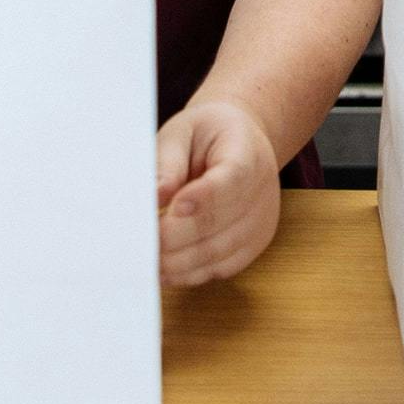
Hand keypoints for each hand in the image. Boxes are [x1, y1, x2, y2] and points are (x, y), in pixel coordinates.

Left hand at [154, 97, 281, 286]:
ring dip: (179, 262)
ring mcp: (261, 220)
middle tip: (141, 241)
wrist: (242, 141)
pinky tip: (166, 269)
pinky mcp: (254, 244)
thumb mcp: (184, 131)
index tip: (173, 208)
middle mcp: (261, 189)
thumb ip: (169, 162)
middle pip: (219, 221)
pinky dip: (192, 273)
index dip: (203, 197)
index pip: (232, 178)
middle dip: (176, 236)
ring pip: (219, 251)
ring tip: (147, 259)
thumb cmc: (208, 135)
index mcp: (246, 151)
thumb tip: (155, 197)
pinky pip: (222, 268)